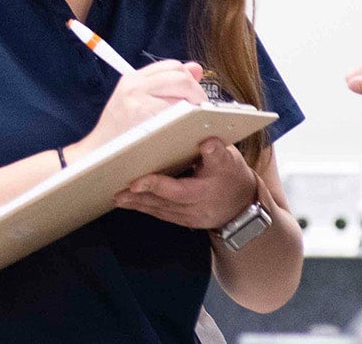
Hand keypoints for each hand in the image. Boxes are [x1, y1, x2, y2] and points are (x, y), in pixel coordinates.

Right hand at [76, 60, 206, 154]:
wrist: (97, 154)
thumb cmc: (119, 132)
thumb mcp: (137, 101)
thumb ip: (165, 84)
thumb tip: (196, 68)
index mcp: (133, 79)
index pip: (172, 66)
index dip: (189, 79)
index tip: (195, 96)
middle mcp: (135, 85)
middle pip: (180, 76)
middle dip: (196, 92)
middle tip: (200, 111)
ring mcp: (138, 100)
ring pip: (181, 91)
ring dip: (194, 105)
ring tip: (193, 121)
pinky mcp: (143, 116)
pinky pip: (176, 110)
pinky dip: (186, 119)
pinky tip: (185, 129)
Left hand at [114, 137, 257, 229]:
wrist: (243, 203)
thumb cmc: (233, 176)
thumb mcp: (230, 160)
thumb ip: (217, 152)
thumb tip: (207, 142)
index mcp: (205, 191)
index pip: (177, 191)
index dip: (155, 185)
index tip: (136, 181)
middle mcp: (196, 208)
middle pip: (163, 203)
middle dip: (139, 197)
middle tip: (118, 192)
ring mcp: (189, 217)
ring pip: (160, 210)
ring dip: (138, 204)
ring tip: (118, 198)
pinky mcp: (184, 220)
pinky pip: (162, 215)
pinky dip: (146, 208)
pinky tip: (131, 203)